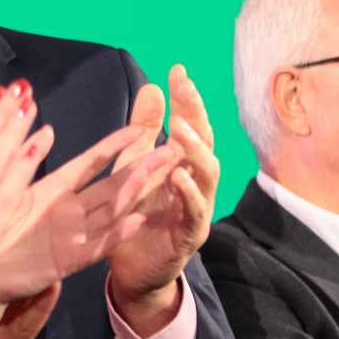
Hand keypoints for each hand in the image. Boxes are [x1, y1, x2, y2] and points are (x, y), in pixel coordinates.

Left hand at [0, 122, 176, 303]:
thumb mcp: (8, 189)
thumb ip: (27, 159)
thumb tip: (48, 127)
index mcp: (55, 192)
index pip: (92, 163)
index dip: (115, 145)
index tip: (141, 128)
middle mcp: (69, 212)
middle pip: (111, 186)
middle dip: (140, 167)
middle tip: (171, 150)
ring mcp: (71, 236)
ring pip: (109, 212)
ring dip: (132, 193)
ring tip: (155, 174)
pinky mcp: (66, 261)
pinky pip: (96, 246)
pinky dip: (116, 234)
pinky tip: (137, 220)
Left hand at [107, 65, 219, 335]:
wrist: (131, 268)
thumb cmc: (136, 213)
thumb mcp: (133, 166)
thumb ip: (143, 130)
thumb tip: (153, 86)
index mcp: (183, 163)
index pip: (190, 124)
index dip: (186, 98)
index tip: (176, 70)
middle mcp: (196, 182)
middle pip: (204, 143)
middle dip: (196, 115)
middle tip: (184, 89)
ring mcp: (197, 209)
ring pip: (207, 175)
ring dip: (195, 151)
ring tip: (178, 130)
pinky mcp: (188, 236)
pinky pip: (195, 213)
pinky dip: (189, 194)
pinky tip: (178, 176)